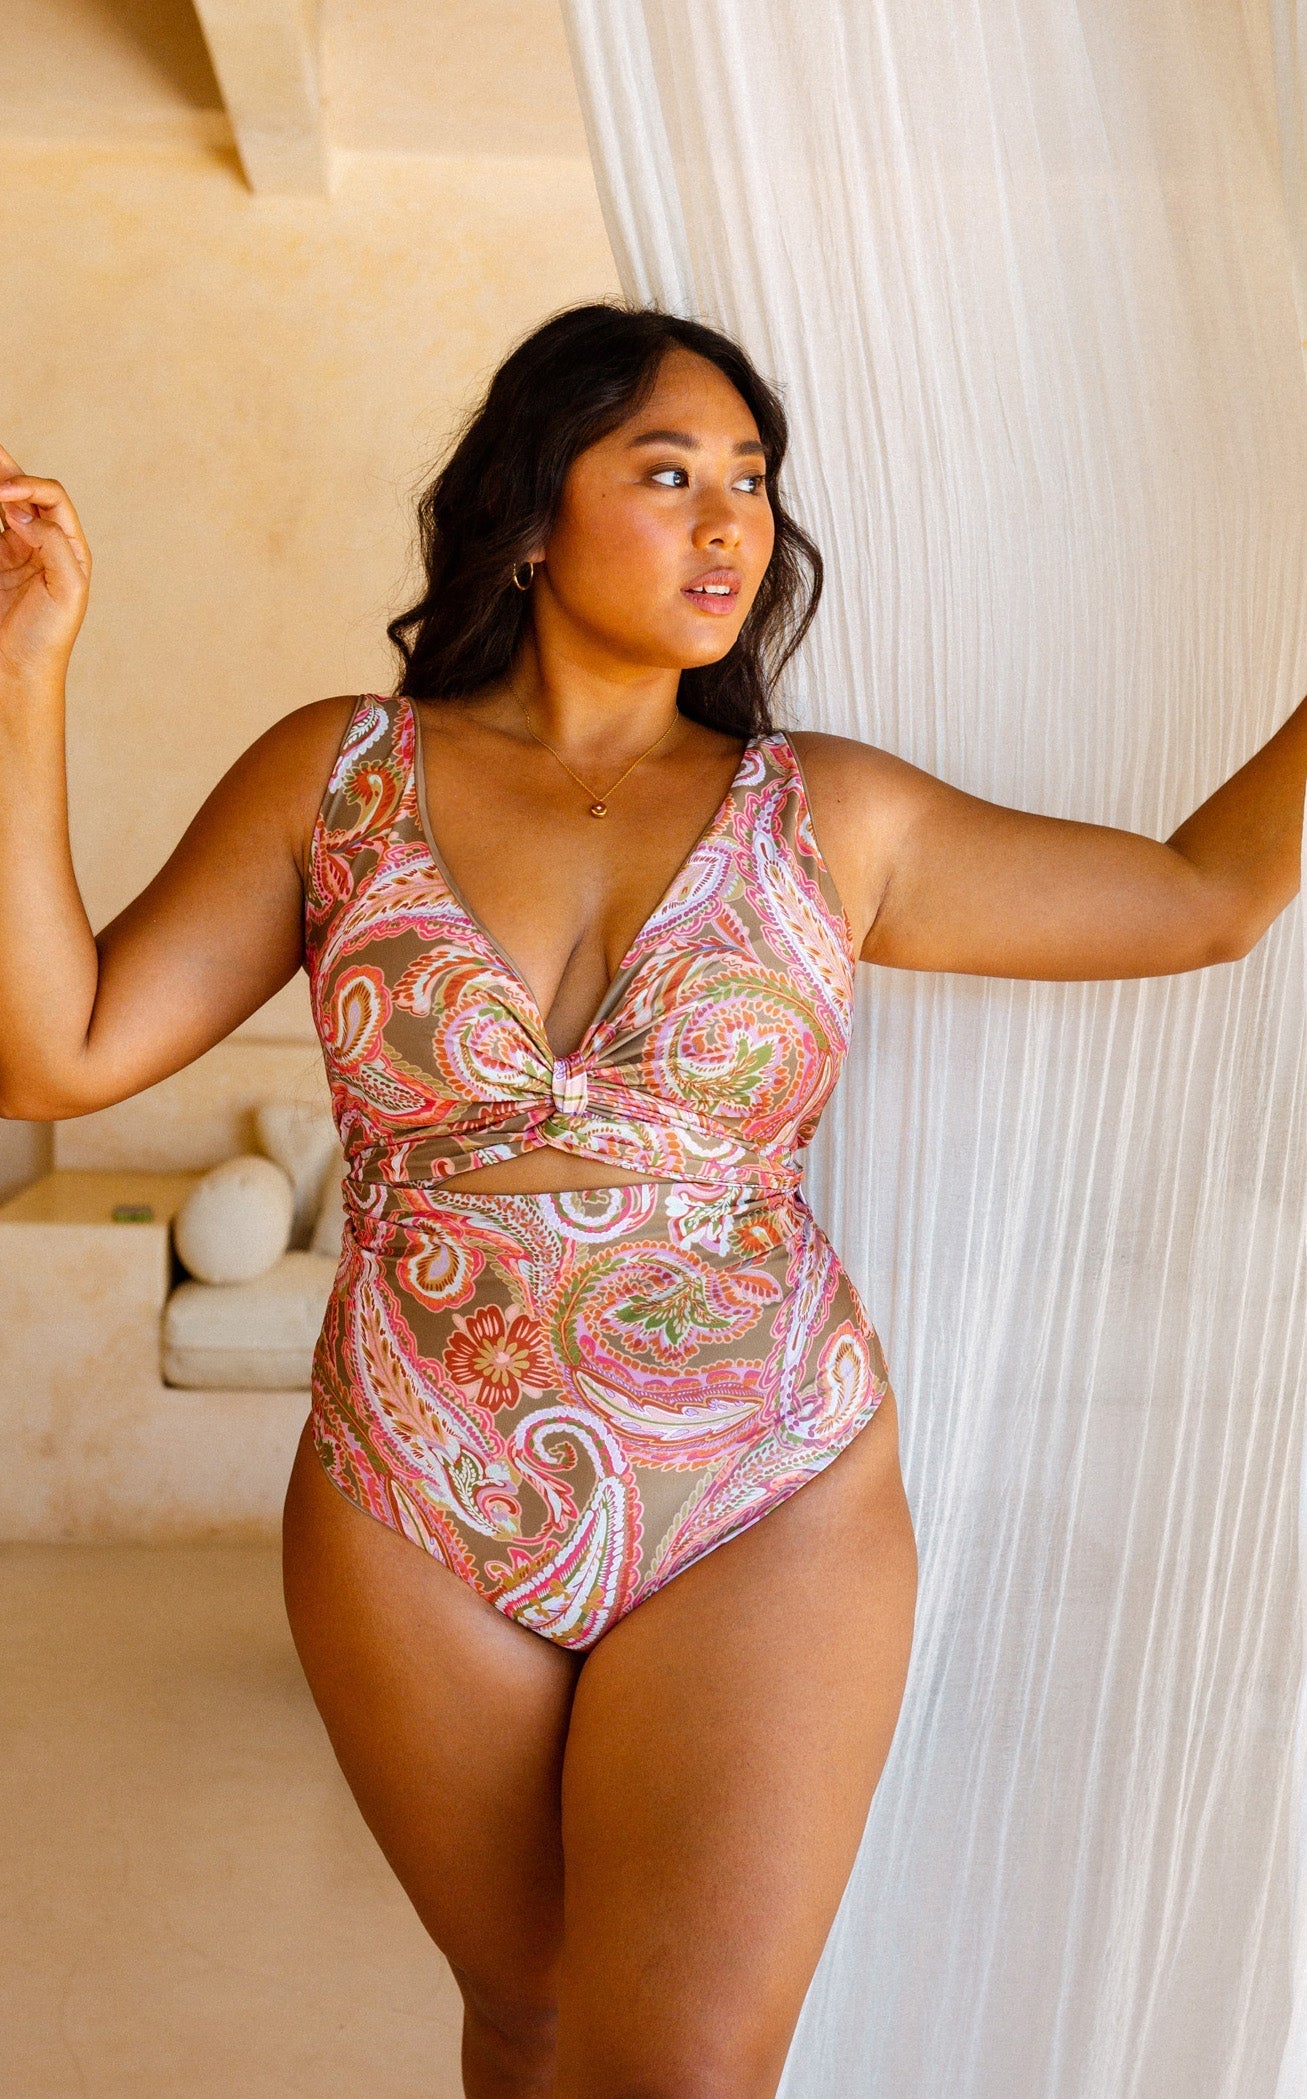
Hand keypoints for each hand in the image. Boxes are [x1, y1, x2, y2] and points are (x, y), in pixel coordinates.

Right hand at [0, 443, 90, 686]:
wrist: (18, 671)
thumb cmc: (50, 637)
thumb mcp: (68, 590)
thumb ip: (52, 545)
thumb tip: (23, 511)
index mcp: (70, 546)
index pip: (52, 499)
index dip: (29, 488)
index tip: (3, 497)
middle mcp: (44, 542)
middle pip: (26, 493)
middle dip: (7, 469)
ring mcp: (15, 550)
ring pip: (2, 505)